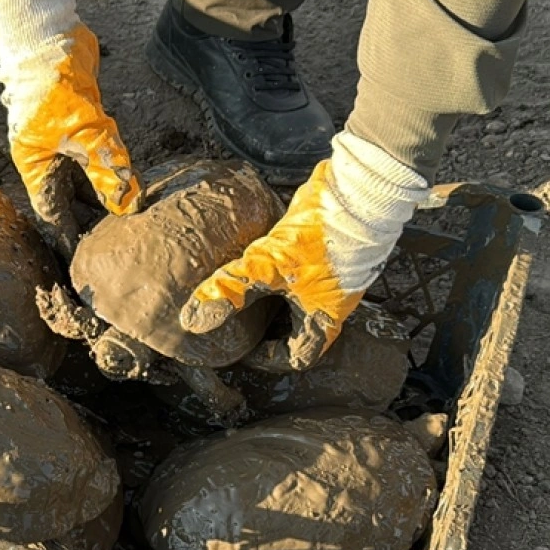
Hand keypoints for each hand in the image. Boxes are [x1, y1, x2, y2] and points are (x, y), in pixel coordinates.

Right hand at [0, 0, 139, 255]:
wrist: (50, 39)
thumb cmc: (54, 88)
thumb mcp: (86, 135)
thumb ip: (108, 171)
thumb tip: (129, 206)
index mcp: (35, 169)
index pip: (52, 218)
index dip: (68, 243)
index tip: (84, 267)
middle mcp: (46, 160)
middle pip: (69, 203)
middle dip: (91, 224)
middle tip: (114, 249)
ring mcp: (62, 144)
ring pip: (85, 181)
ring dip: (105, 198)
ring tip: (126, 224)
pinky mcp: (79, 127)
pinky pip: (96, 158)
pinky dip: (111, 171)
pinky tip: (130, 184)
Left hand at [180, 131, 430, 370]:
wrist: (356, 190)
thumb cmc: (322, 237)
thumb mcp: (266, 267)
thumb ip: (230, 291)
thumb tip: (193, 321)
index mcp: (323, 318)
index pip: (297, 357)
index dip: (269, 359)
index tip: (243, 350)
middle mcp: (331, 301)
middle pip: (296, 328)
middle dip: (266, 327)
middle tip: (237, 321)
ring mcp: (331, 273)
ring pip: (297, 296)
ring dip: (271, 295)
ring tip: (242, 289)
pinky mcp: (327, 246)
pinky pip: (298, 267)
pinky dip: (277, 267)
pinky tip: (257, 256)